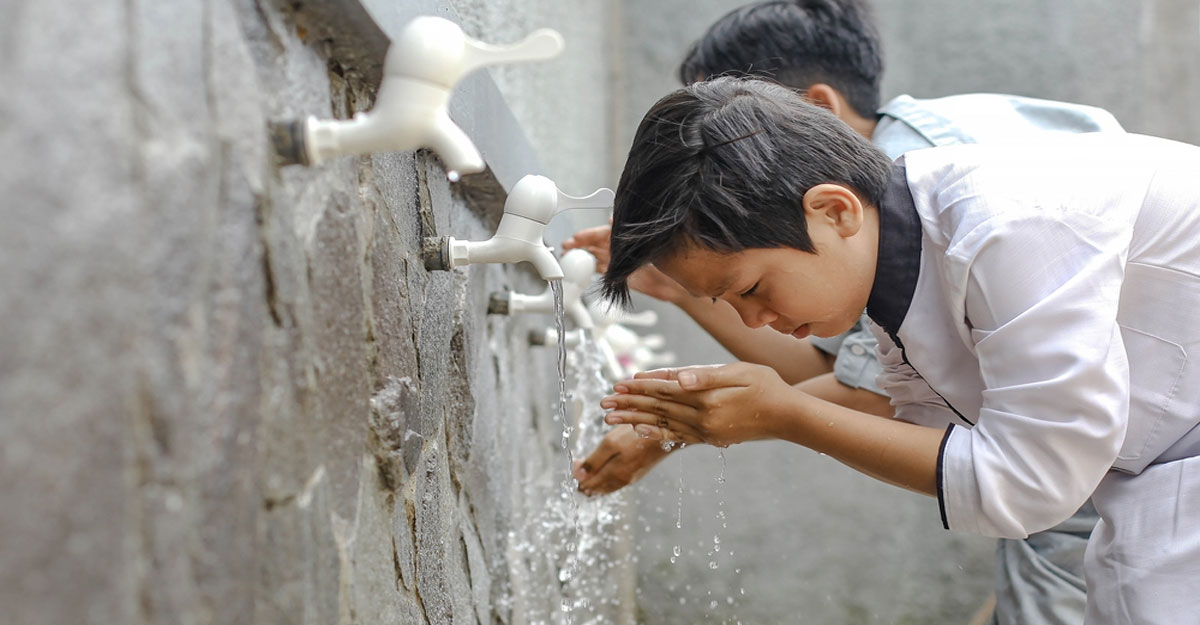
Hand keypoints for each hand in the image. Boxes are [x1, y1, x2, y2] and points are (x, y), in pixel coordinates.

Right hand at [561, 223, 690, 303]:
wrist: (673, 283)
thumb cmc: (664, 258)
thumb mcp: (646, 241)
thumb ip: (627, 231)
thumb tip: (611, 219)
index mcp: (623, 237)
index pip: (600, 233)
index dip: (586, 235)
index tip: (575, 238)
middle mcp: (619, 248)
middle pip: (594, 244)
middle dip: (579, 245)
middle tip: (566, 247)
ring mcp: (618, 261)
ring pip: (594, 256)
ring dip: (582, 256)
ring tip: (569, 257)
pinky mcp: (619, 275)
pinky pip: (600, 270)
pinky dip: (590, 269)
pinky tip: (582, 269)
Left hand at [572, 425, 671, 495]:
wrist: (666, 433)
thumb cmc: (637, 435)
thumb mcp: (610, 444)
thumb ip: (593, 462)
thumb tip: (578, 476)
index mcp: (614, 476)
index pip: (588, 484)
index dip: (578, 474)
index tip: (576, 461)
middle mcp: (623, 481)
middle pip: (597, 488)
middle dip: (585, 479)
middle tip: (578, 465)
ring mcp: (631, 477)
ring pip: (607, 486)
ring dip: (595, 480)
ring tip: (588, 470)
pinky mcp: (638, 472)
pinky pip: (616, 482)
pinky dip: (606, 479)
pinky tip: (605, 471)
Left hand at [601, 363, 798, 446]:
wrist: (788, 417)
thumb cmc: (767, 386)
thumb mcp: (739, 372)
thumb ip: (706, 375)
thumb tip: (677, 379)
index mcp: (707, 400)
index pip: (664, 391)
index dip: (639, 387)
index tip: (616, 384)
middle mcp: (703, 419)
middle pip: (658, 409)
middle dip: (629, 405)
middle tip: (602, 404)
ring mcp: (706, 432)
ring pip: (662, 423)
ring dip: (635, 420)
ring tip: (611, 419)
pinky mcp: (710, 438)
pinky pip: (678, 436)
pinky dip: (657, 432)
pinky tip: (641, 431)